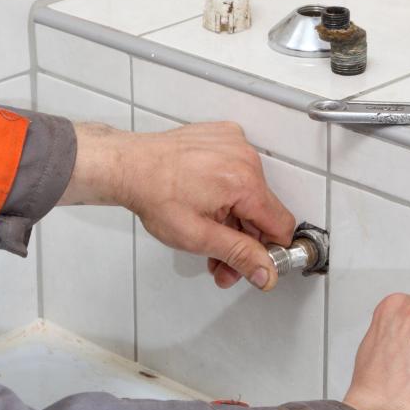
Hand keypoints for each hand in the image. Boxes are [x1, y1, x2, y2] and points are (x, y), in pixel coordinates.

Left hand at [58, 121, 294, 289]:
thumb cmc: (154, 194)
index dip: (269, 251)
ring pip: (250, 192)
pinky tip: (204, 202)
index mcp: (245, 182)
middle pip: (262, 211)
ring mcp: (234, 144)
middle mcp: (245, 158)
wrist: (127, 166)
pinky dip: (225, 189)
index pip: (281, 226)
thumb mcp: (198, 236)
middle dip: (243, 240)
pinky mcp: (222, 137)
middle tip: (220, 262)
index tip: (253, 263)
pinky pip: (237, 170)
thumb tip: (266, 272)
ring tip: (207, 235)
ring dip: (233, 218)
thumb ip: (238, 255)